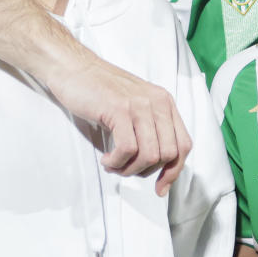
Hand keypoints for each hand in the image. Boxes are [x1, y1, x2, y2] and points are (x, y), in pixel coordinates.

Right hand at [46, 53, 191, 195]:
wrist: (74, 68)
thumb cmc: (100, 91)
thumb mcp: (135, 106)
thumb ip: (150, 129)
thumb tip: (156, 166)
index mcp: (164, 103)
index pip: (183, 145)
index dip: (174, 171)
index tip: (159, 187)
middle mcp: (157, 102)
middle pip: (168, 154)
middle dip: (146, 171)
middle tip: (125, 169)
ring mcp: (139, 105)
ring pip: (149, 155)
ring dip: (129, 169)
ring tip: (114, 165)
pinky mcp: (119, 109)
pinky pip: (127, 149)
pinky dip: (116, 162)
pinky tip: (107, 159)